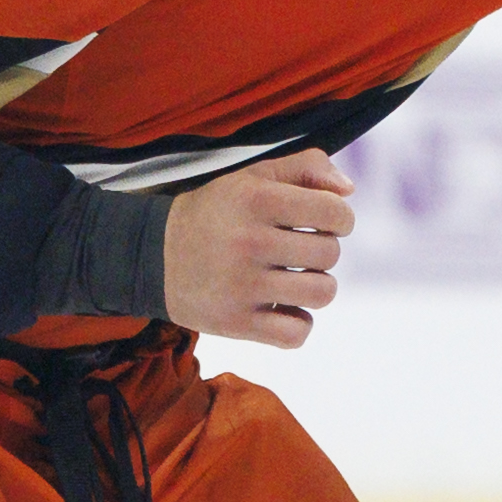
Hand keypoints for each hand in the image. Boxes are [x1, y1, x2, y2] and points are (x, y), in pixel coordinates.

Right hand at [162, 148, 353, 348]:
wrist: (152, 255)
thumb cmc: (216, 212)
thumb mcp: (253, 176)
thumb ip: (305, 168)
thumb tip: (349, 190)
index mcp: (256, 199)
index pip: (334, 212)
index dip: (339, 218)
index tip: (324, 221)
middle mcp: (249, 241)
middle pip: (329, 254)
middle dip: (322, 251)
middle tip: (298, 250)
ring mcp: (242, 286)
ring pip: (322, 293)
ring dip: (316, 287)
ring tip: (295, 279)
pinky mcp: (235, 322)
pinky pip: (297, 333)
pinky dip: (297, 324)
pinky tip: (282, 308)